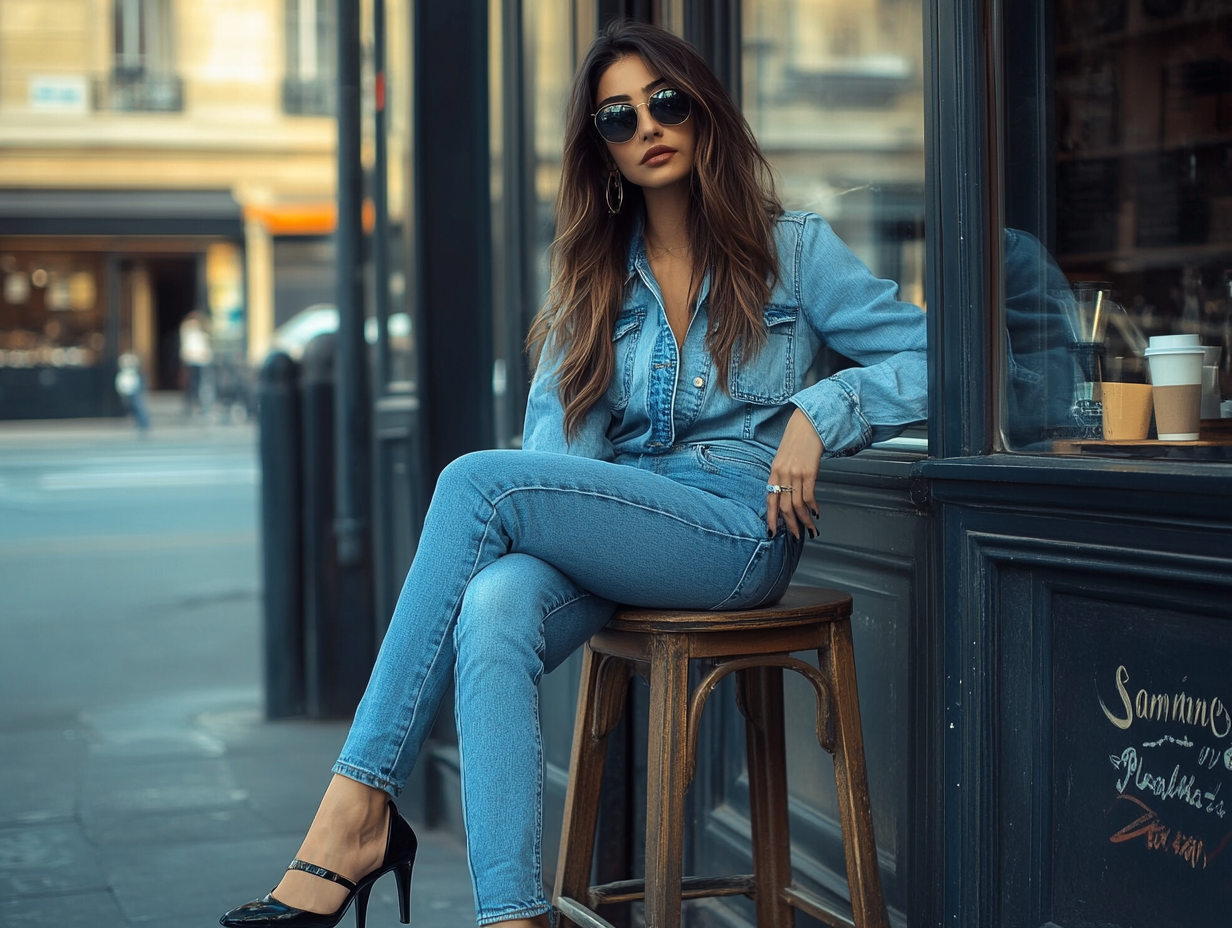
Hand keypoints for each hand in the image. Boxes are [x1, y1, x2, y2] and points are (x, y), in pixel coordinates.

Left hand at [766, 407, 822, 538]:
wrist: (808, 424)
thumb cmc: (796, 441)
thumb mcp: (783, 458)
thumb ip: (782, 476)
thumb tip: (785, 494)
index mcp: (774, 472)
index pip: (770, 500)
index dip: (771, 518)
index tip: (772, 532)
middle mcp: (782, 475)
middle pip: (784, 507)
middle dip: (791, 525)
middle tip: (796, 536)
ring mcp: (795, 474)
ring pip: (798, 505)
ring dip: (805, 520)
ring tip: (810, 529)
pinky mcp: (809, 472)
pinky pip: (809, 496)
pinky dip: (813, 507)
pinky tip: (816, 512)